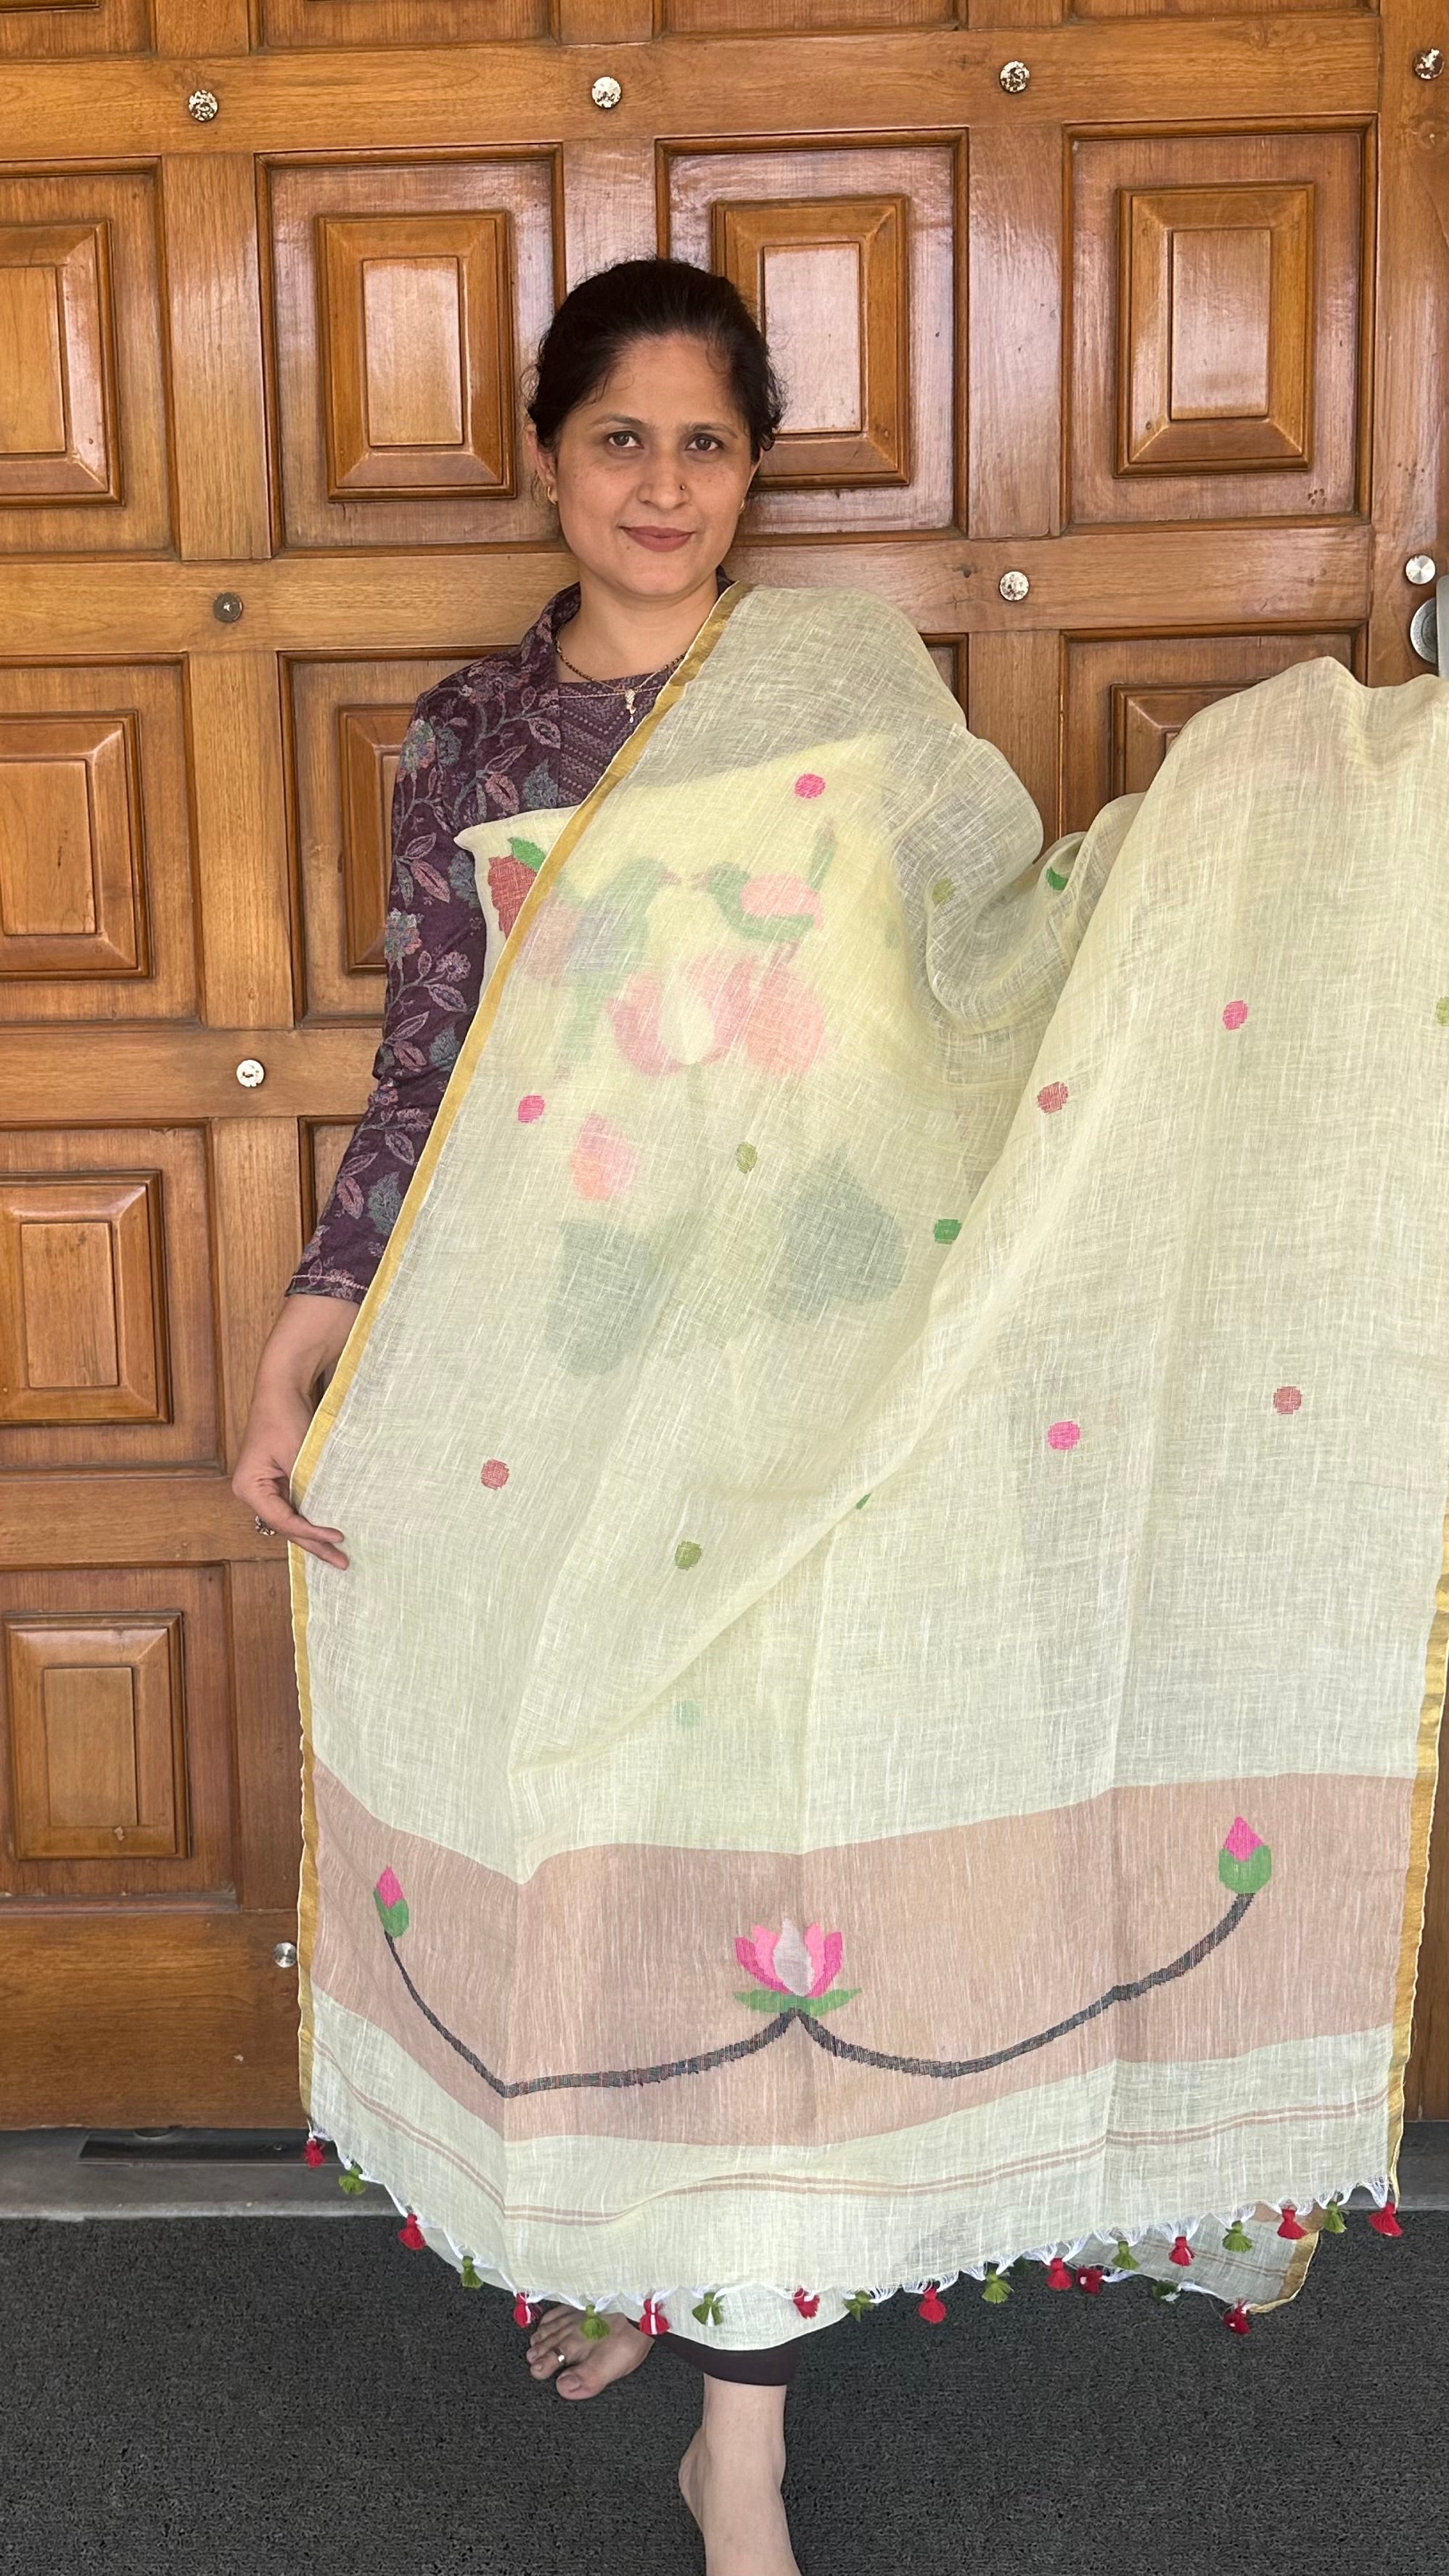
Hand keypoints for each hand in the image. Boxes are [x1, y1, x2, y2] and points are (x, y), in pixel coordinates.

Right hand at [232, 1294, 355, 1569]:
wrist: (284, 1384)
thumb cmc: (285, 1415)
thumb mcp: (299, 1456)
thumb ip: (308, 1488)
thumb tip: (329, 1519)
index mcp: (248, 1487)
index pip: (283, 1520)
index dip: (311, 1532)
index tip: (338, 1536)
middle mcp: (252, 1492)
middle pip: (287, 1527)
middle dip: (315, 1545)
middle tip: (343, 1563)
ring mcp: (266, 1487)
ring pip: (292, 1520)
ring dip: (315, 1535)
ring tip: (340, 1555)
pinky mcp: (280, 1480)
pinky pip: (297, 1506)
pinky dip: (314, 1517)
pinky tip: (331, 1531)